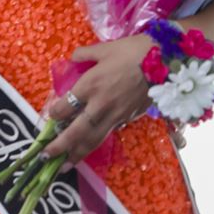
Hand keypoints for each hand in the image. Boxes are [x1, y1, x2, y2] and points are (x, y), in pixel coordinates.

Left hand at [41, 33, 152, 168]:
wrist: (166, 63)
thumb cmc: (133, 51)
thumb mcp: (105, 48)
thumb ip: (85, 54)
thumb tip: (74, 58)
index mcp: (90, 84)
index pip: (66, 105)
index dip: (55, 113)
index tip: (50, 116)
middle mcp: (100, 104)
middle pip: (77, 130)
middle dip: (60, 145)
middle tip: (46, 156)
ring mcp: (115, 115)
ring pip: (93, 138)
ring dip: (78, 153)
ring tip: (66, 165)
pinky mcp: (129, 119)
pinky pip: (109, 133)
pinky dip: (97, 142)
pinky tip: (90, 148)